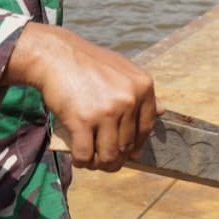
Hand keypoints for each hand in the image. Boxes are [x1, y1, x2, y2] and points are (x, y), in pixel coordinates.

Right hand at [3, 23, 161, 170]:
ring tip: (92, 160)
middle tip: (103, 157)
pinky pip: (85, 155)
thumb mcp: (123, 69)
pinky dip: (81, 161)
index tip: (129, 153)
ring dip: (100, 163)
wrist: (57, 55)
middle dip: (115, 157)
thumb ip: (141, 91)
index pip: (146, 128)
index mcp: (143, 86)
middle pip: (127, 145)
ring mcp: (107, 111)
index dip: (137, 144)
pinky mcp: (82, 121)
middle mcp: (129, 99)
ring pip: (109, 156)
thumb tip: (161, 111)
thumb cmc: (89, 62)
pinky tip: (78, 157)